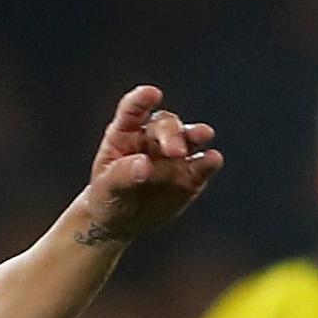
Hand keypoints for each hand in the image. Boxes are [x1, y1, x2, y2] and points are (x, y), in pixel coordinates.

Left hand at [74, 87, 222, 246]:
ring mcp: (174, 155)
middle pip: (165, 124)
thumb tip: (145, 164)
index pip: (132, 110)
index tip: (151, 94)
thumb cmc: (108, 196)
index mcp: (125, 133)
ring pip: (189, 137)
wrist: (120, 223)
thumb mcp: (105, 188)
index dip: (142, 100)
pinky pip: (202, 164)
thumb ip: (122, 174)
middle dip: (172, 133)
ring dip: (197, 134)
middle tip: (174, 150)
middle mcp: (153, 138)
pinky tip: (212, 160)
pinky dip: (209, 161)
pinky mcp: (191, 175)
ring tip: (203, 135)